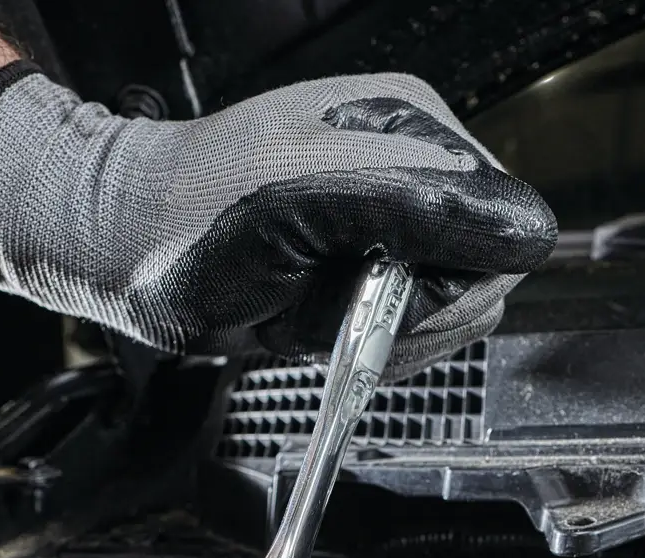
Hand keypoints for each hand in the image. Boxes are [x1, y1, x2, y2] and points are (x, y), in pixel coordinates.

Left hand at [0, 65, 556, 375]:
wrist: (126, 250)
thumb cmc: (190, 221)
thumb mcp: (300, 205)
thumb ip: (415, 209)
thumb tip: (518, 230)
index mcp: (414, 128)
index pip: (509, 226)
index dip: (452, 272)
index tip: (380, 277)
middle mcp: (417, 172)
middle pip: (486, 279)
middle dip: (412, 308)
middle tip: (334, 291)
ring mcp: (397, 227)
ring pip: (456, 316)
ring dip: (386, 329)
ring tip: (317, 300)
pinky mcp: (376, 275)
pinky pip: (418, 332)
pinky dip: (370, 343)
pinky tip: (318, 316)